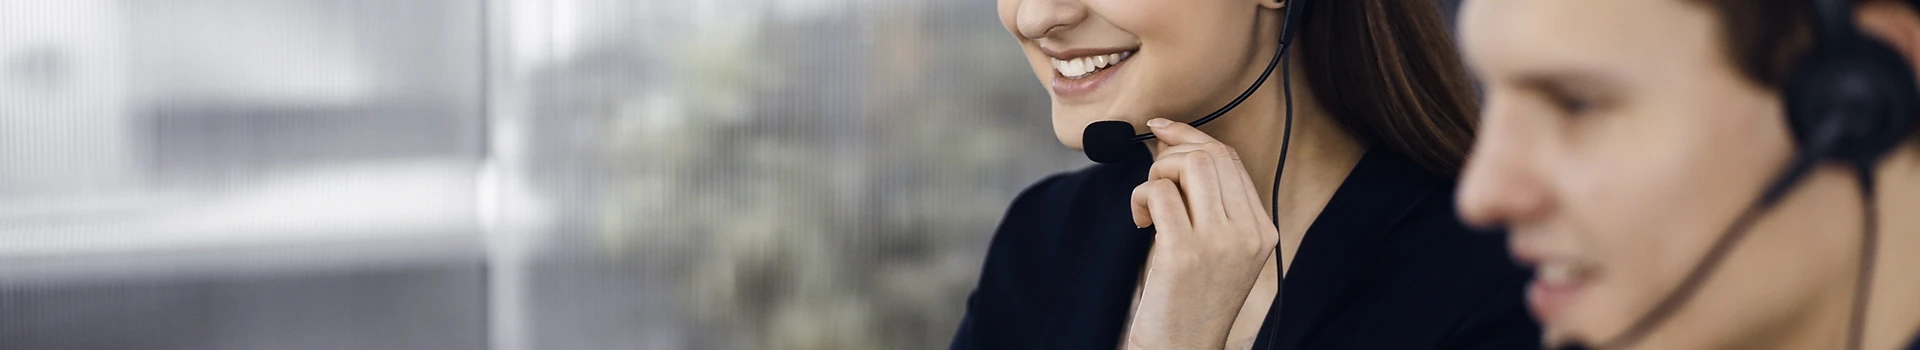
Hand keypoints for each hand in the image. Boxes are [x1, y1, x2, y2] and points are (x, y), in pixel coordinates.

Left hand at [1125, 118, 1279, 348]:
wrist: (1182, 348)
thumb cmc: (1190, 299)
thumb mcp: (1215, 250)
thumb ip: (1207, 202)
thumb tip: (1172, 141)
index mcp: (1262, 231)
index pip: (1232, 160)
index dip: (1193, 137)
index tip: (1164, 131)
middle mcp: (1248, 234)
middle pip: (1212, 155)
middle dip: (1172, 152)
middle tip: (1153, 178)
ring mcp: (1219, 243)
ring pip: (1189, 165)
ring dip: (1156, 174)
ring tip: (1149, 206)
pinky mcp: (1184, 252)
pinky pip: (1160, 193)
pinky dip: (1141, 197)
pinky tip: (1141, 221)